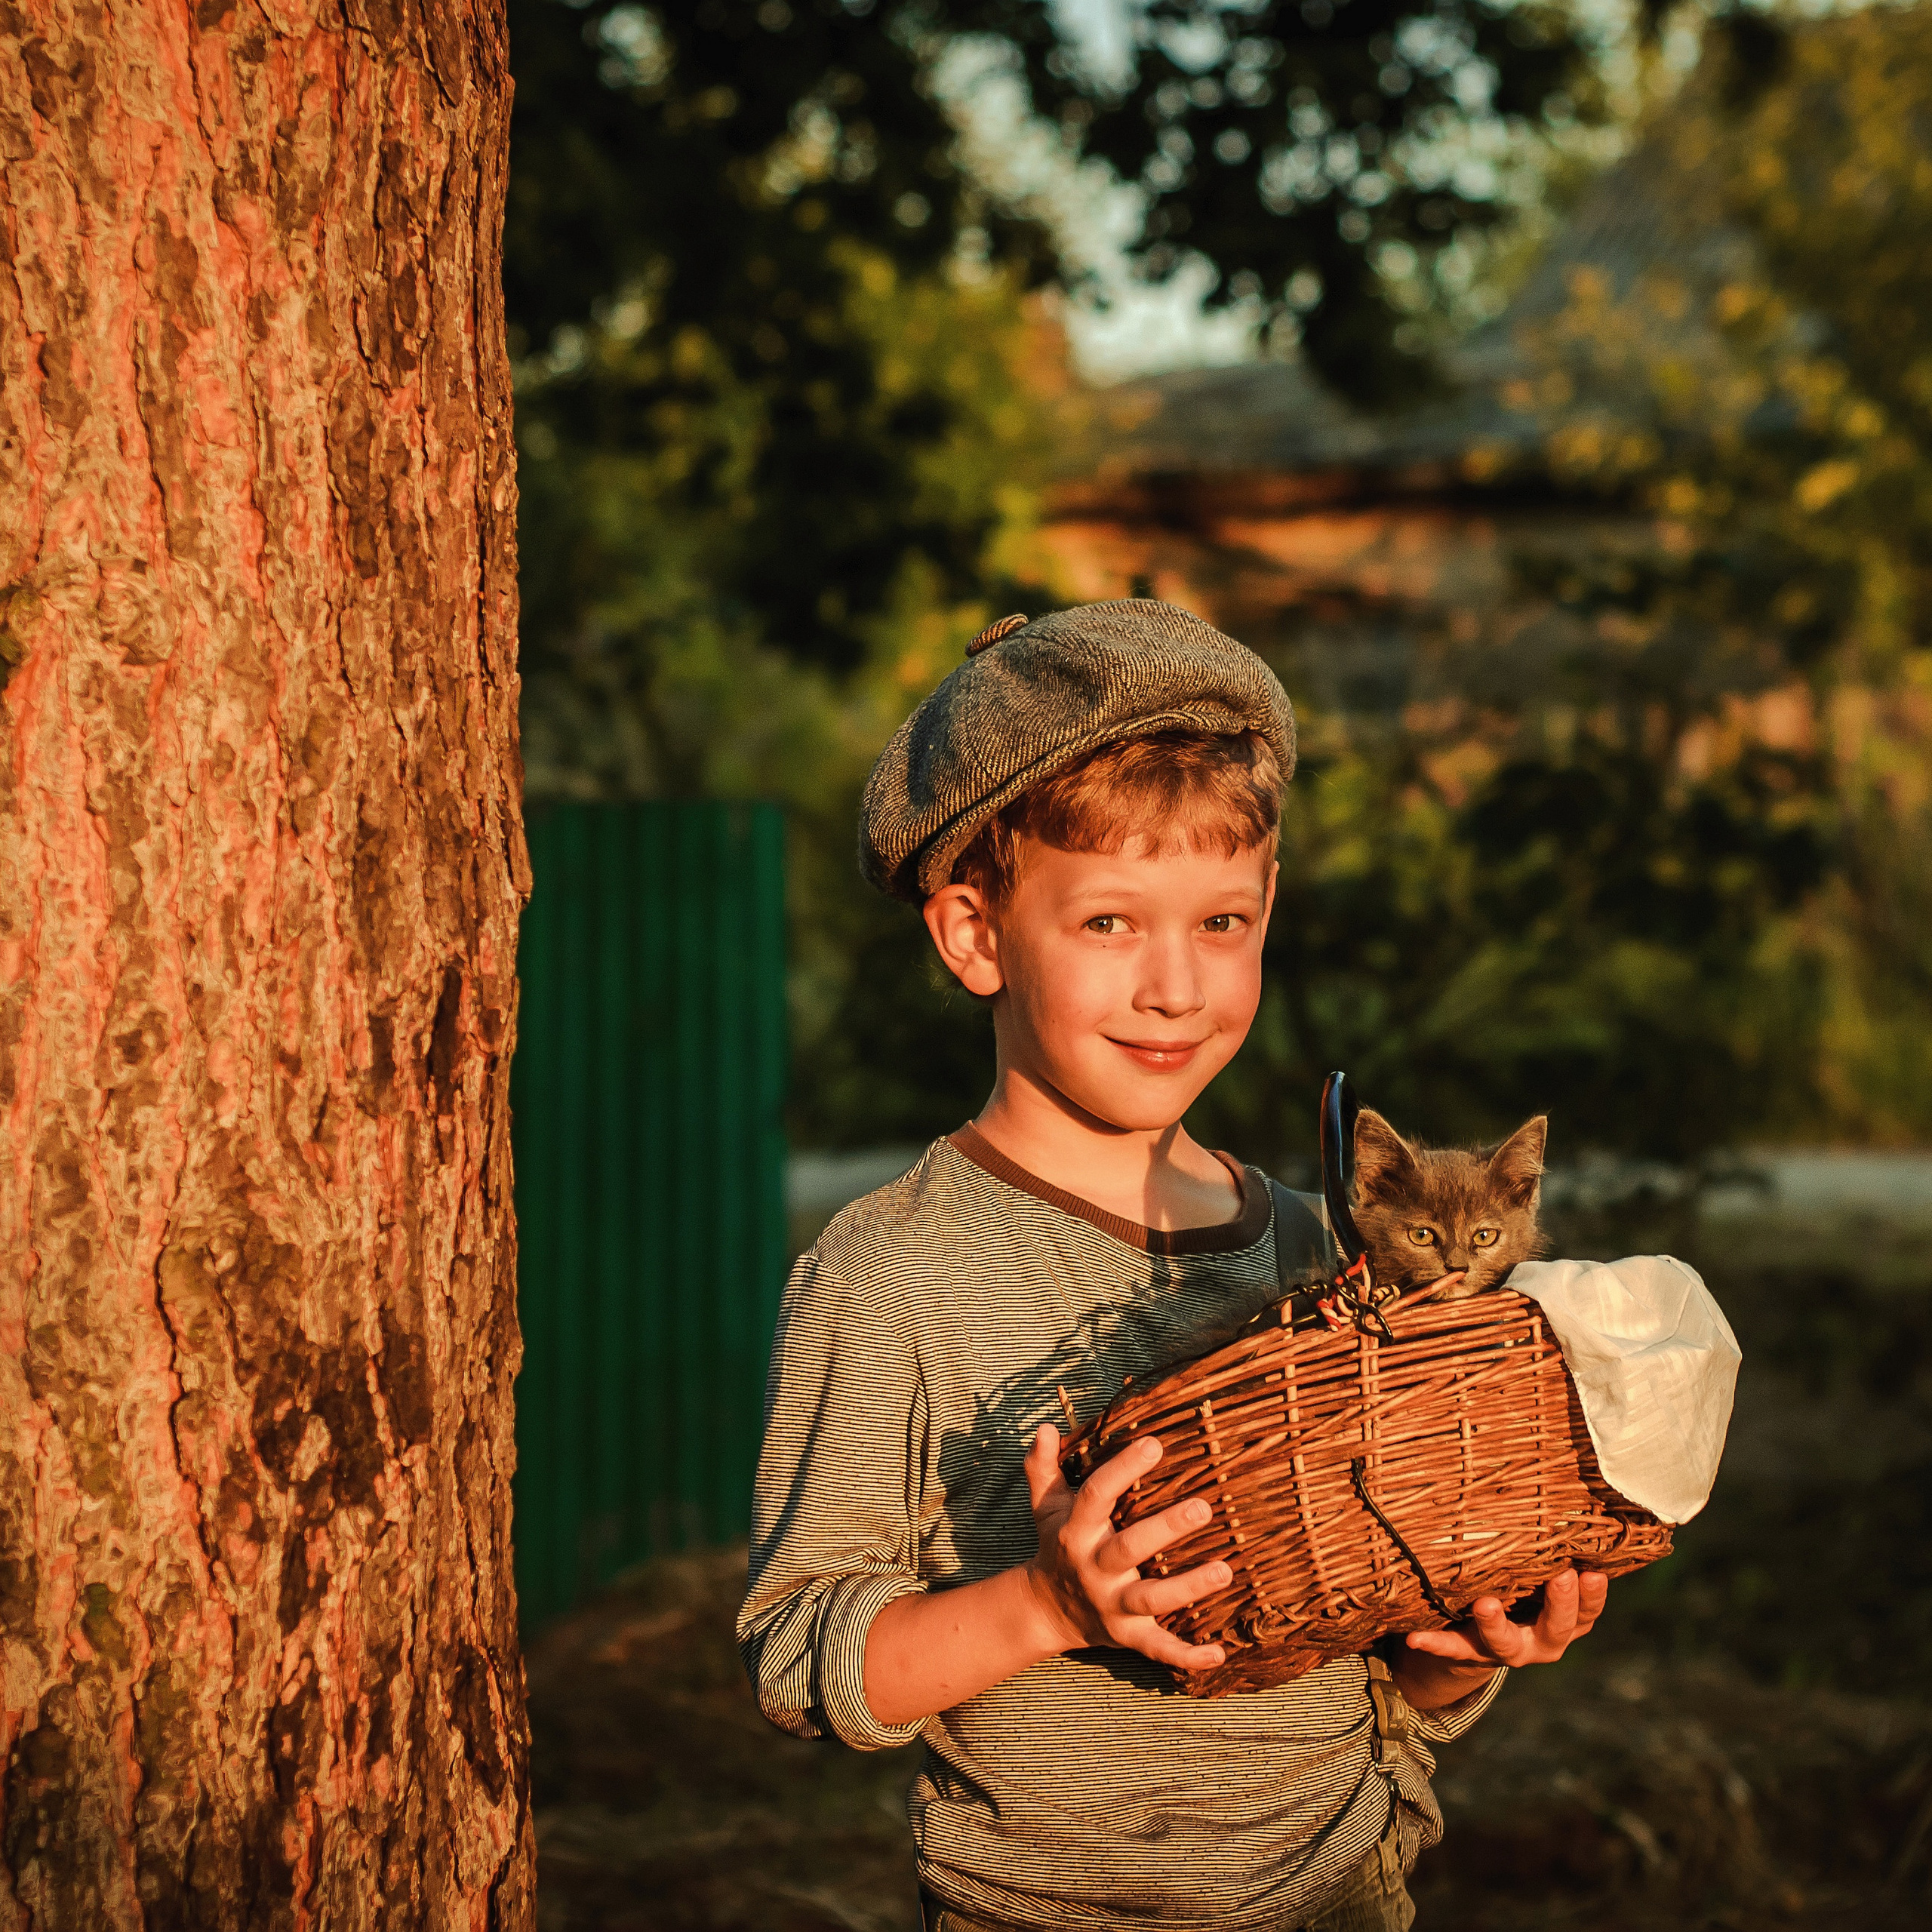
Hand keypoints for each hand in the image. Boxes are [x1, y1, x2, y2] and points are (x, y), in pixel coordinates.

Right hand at [1020, 1425, 1229, 1672]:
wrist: (1045, 1609)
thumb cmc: (1057, 1544)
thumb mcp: (1044, 1505)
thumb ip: (1042, 1467)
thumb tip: (1045, 1428)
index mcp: (1076, 1531)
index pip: (1098, 1495)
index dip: (1124, 1469)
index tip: (1156, 1443)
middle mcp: (1093, 1567)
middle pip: (1129, 1548)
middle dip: (1166, 1528)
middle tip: (1204, 1506)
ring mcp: (1111, 1604)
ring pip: (1150, 1599)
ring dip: (1188, 1587)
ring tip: (1226, 1570)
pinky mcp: (1127, 1635)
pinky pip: (1157, 1648)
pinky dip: (1187, 1656)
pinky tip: (1219, 1655)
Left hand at [1404, 1567, 1608, 1672]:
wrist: (1482, 1637)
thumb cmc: (1522, 1590)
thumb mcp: (1541, 1576)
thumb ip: (1551, 1552)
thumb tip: (1564, 1495)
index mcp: (1562, 1623)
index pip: (1586, 1613)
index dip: (1592, 1596)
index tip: (1593, 1572)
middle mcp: (1539, 1641)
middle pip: (1555, 1631)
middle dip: (1560, 1606)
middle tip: (1561, 1577)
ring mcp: (1505, 1650)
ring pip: (1505, 1644)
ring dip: (1496, 1625)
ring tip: (1485, 1604)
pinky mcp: (1468, 1652)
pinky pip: (1452, 1648)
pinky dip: (1435, 1643)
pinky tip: (1415, 1637)